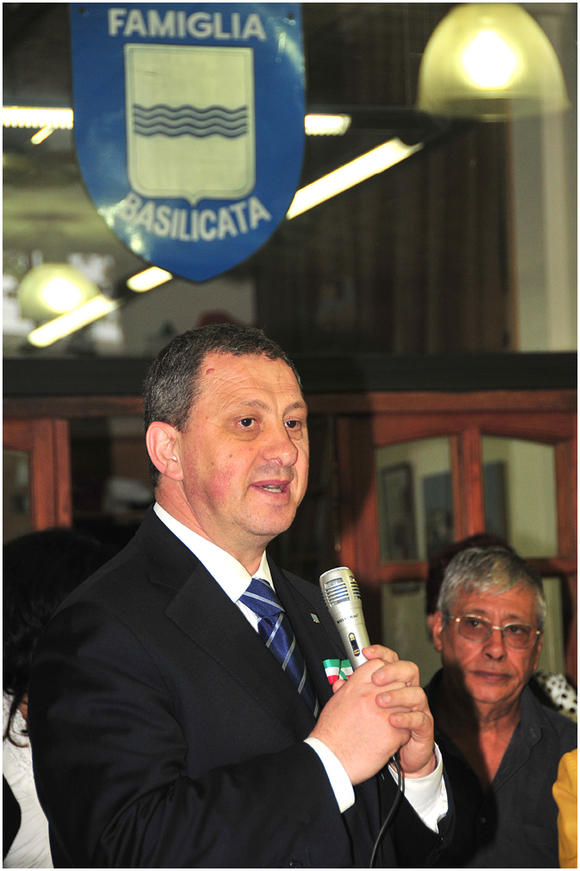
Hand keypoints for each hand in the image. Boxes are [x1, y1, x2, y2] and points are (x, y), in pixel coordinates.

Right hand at [309, 645, 431, 783]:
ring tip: (396, 720)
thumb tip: (348, 683)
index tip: (386, 679)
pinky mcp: (392, 733)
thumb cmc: (330, 734)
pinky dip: (403, 732)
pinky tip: (393, 737)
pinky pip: (407, 726)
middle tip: (396, 701)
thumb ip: (347, 689)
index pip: (380, 664)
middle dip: (399, 690)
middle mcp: (370, 696)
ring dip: (404, 712)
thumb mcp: (336, 702)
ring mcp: (383, 714)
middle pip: (398, 681)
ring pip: (407, 703)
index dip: (386, 670)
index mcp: (355, 686)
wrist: (330, 759)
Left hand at [365, 646, 435, 777]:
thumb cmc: (375, 732)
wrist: (393, 757)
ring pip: (417, 693)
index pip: (391, 660)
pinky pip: (420, 719)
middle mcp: (407, 693)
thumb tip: (338, 683)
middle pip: (408, 670)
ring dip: (398, 695)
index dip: (381, 653)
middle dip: (392, 671)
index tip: (366, 653)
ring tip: (380, 701)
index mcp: (393, 684)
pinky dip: (406, 718)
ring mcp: (418, 709)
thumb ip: (353, 695)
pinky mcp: (423, 728)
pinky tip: (392, 720)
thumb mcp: (362, 711)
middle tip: (376, 679)